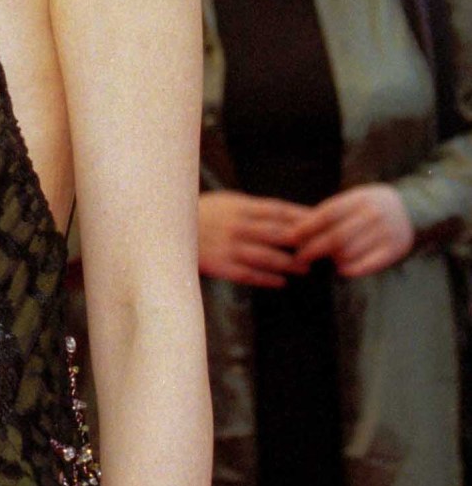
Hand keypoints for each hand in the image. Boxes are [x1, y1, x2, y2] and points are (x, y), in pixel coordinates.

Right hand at [197, 191, 312, 286]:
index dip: (301, 216)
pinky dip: (266, 279)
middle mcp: (236, 225)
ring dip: (287, 263)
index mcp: (239, 205)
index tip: (321, 222)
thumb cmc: (199, 214)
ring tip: (304, 268)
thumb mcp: (224, 202)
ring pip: (265, 256)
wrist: (162, 228)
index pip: (278, 210)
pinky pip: (248, 274)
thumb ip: (250, 209)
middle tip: (321, 249)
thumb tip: (283, 216)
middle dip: (301, 242)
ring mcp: (227, 246)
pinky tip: (281, 282)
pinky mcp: (219, 265)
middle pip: (277, 233)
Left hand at [288, 184, 414, 277]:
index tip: (292, 237)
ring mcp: (386, 233)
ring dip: (333, 259)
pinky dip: (351, 269)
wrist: (416, 208)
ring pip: (350, 252)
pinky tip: (342, 269)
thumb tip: (299, 229)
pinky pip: (368, 264)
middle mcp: (373, 215)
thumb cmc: (374, 205)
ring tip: (325, 260)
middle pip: (336, 236)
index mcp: (360, 198)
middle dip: (314, 248)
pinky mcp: (395, 250)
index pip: (328, 214)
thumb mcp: (356, 198)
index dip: (307, 227)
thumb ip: (332, 211)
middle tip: (300, 257)